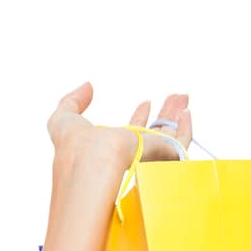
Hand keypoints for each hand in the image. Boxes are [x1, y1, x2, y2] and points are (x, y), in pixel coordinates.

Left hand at [47, 83, 192, 167]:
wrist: (93, 164)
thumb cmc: (74, 147)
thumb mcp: (63, 120)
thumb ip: (72, 102)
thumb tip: (87, 86)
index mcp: (109, 152)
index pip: (129, 136)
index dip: (138, 118)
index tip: (145, 103)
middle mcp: (129, 158)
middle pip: (152, 135)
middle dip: (163, 115)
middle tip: (172, 98)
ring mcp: (146, 161)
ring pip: (167, 138)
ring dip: (174, 116)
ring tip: (182, 98)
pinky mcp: (162, 160)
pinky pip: (180, 146)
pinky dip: (186, 130)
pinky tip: (186, 112)